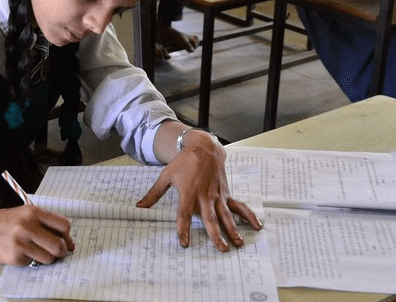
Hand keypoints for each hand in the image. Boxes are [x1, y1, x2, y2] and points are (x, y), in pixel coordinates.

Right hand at [0, 204, 74, 265]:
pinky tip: (20, 252)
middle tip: (56, 252)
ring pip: (49, 258)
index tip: (65, 240)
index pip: (63, 225)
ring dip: (46, 258)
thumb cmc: (2, 222)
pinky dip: (30, 260)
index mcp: (32, 211)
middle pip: (59, 245)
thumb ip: (44, 224)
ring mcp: (20, 242)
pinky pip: (33, 263)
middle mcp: (27, 225)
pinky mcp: (15, 257)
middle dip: (61, 251)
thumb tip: (68, 243)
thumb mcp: (23, 215)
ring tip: (35, 252)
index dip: (67, 236)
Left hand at [136, 129, 261, 250]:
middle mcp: (204, 196)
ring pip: (226, 215)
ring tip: (238, 243)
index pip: (184, 214)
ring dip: (233, 229)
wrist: (203, 147)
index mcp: (188, 192)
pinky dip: (248, 216)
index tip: (184, 243)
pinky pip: (239, 206)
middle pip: (210, 218)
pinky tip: (257, 226)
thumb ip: (154, 194)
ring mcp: (217, 195)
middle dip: (216, 234)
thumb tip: (139, 207)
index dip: (183, 229)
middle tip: (222, 249)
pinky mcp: (226, 193)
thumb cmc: (183, 162)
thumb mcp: (166, 176)